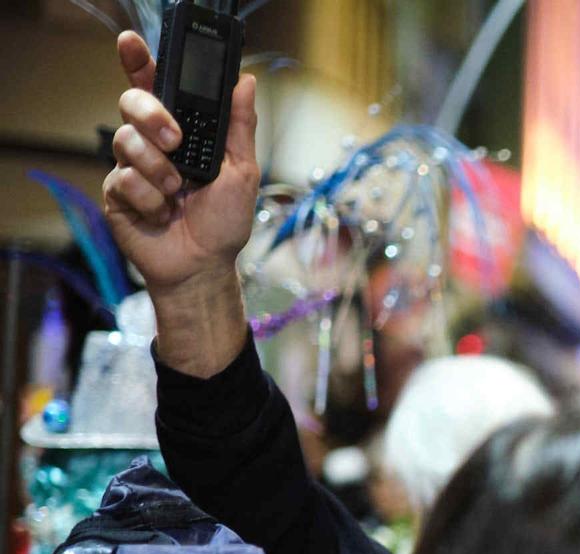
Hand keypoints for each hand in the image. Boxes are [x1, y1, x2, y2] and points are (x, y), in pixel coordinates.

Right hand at [102, 30, 258, 297]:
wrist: (204, 266)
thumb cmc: (224, 222)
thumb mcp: (242, 172)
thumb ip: (240, 127)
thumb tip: (246, 82)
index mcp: (180, 132)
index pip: (155, 88)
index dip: (140, 62)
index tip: (132, 43)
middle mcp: (151, 143)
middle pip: (131, 103)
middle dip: (152, 115)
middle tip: (175, 141)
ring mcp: (130, 167)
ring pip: (127, 142)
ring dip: (160, 171)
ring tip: (179, 194)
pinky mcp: (116, 193)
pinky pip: (125, 180)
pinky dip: (151, 200)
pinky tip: (162, 215)